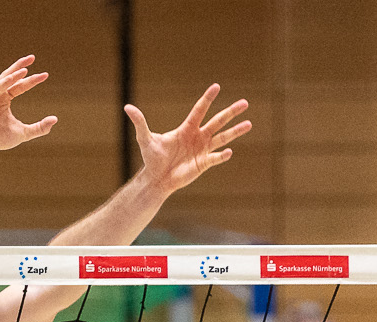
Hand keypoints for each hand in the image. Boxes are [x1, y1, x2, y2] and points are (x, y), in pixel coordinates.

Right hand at [0, 56, 55, 160]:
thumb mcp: (24, 132)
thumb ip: (39, 127)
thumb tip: (55, 119)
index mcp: (4, 99)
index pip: (20, 86)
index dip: (32, 80)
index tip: (45, 75)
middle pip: (10, 76)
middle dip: (20, 66)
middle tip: (33, 57)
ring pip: (2, 80)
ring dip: (13, 73)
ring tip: (26, 68)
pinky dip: (4, 83)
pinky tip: (14, 78)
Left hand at [127, 84, 250, 196]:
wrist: (157, 179)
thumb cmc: (152, 158)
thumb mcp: (145, 139)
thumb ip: (140, 123)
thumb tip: (127, 107)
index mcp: (186, 128)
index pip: (199, 110)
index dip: (207, 99)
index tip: (216, 86)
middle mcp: (198, 137)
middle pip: (217, 121)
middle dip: (230, 112)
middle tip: (245, 102)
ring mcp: (202, 150)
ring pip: (222, 138)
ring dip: (235, 131)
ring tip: (249, 124)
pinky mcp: (203, 164)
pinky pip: (215, 158)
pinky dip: (221, 156)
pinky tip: (228, 152)